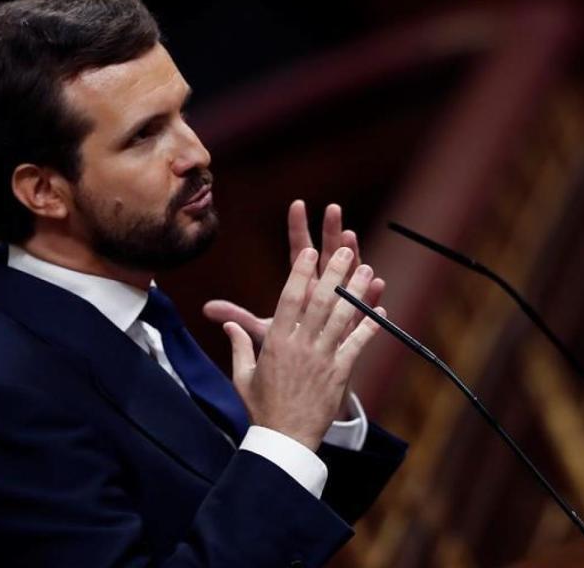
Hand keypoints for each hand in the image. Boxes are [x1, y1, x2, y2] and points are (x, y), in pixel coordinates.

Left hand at [203, 200, 384, 347]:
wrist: (307, 379)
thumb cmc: (286, 353)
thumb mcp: (263, 333)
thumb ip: (240, 318)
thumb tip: (207, 309)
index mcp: (302, 289)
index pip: (299, 253)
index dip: (298, 229)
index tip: (297, 204)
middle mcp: (324, 292)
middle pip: (328, 255)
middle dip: (330, 231)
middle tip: (332, 209)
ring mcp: (342, 305)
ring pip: (350, 276)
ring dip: (353, 257)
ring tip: (351, 238)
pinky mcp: (355, 325)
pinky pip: (365, 309)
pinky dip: (371, 297)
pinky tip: (377, 283)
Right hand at [222, 247, 384, 450]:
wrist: (285, 440)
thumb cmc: (262, 408)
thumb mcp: (242, 376)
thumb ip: (238, 345)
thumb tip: (226, 322)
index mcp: (275, 342)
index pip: (289, 299)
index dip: (300, 273)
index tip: (308, 252)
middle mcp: (300, 346)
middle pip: (319, 301)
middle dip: (334, 273)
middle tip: (345, 250)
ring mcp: (322, 359)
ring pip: (341, 317)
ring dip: (356, 292)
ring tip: (367, 269)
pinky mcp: (339, 373)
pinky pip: (357, 345)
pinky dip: (369, 327)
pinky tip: (381, 311)